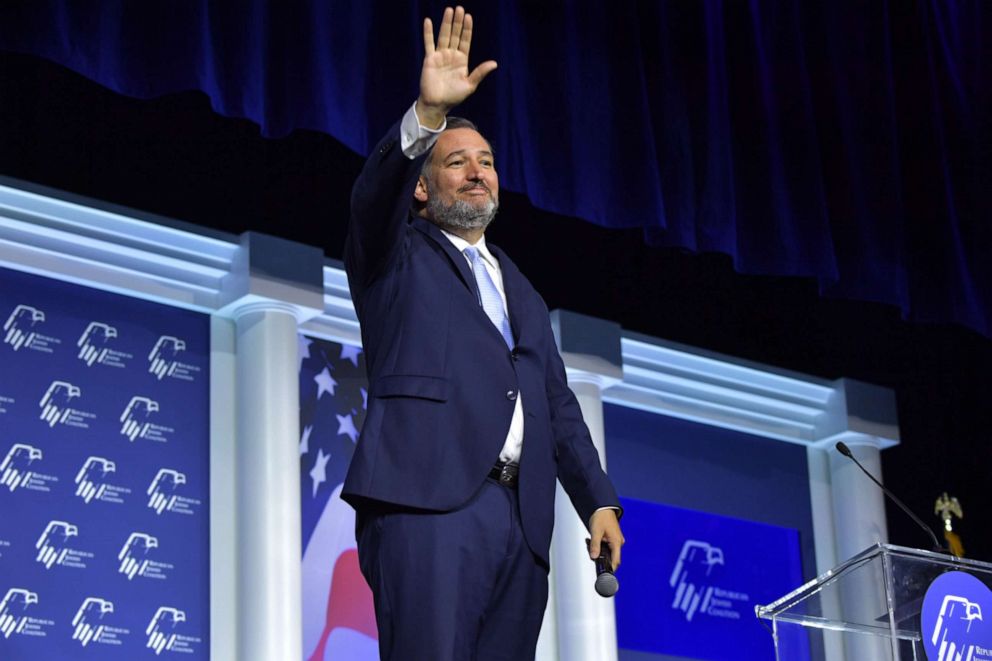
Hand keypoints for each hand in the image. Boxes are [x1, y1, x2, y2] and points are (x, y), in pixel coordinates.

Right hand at [417, 6, 497, 127]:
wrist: (437, 104)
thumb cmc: (454, 97)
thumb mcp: (470, 85)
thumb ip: (480, 72)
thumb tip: (494, 63)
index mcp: (462, 60)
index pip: (465, 41)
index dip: (467, 29)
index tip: (469, 17)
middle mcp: (451, 55)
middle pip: (455, 35)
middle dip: (458, 22)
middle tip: (460, 8)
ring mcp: (440, 56)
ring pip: (444, 36)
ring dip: (446, 23)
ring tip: (449, 10)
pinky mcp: (429, 59)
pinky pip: (429, 43)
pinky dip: (428, 32)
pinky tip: (428, 21)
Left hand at [588, 509, 623, 568]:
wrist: (603, 507)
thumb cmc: (601, 517)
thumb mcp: (596, 532)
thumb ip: (595, 545)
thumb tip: (594, 557)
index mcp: (616, 542)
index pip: (615, 561)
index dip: (610, 568)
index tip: (605, 574)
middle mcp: (618, 542)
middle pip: (610, 557)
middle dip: (600, 557)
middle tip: (590, 552)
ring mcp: (616, 540)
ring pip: (607, 552)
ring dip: (598, 550)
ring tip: (589, 542)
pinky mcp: (612, 538)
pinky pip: (606, 546)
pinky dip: (599, 545)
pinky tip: (592, 541)